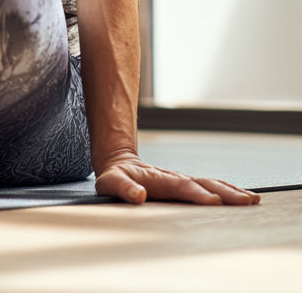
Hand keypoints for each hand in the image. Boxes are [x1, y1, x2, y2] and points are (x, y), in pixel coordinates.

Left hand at [95, 152, 260, 204]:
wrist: (120, 162)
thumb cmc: (116, 176)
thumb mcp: (111, 181)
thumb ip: (123, 187)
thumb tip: (138, 195)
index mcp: (159, 179)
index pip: (181, 187)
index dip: (196, 194)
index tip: (213, 201)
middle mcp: (175, 178)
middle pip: (203, 184)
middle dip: (225, 193)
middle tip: (246, 201)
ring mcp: (183, 180)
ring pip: (210, 184)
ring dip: (231, 192)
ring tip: (252, 200)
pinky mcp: (187, 185)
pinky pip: (210, 187)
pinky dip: (228, 192)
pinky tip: (244, 198)